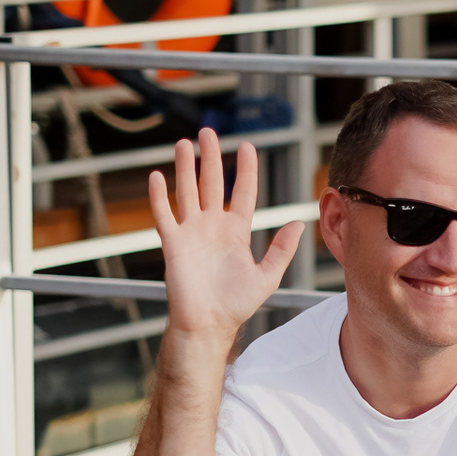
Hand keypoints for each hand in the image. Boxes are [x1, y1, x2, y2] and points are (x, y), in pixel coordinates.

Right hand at [147, 129, 305, 348]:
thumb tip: (299, 222)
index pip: (242, 192)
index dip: (245, 170)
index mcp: (236, 231)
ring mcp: (192, 232)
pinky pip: (164, 215)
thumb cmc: (238, 303)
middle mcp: (213, 226)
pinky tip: (157, 175)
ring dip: (184, 168)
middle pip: (211, 184)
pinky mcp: (173, 243)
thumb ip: (282, 248)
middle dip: (211, 158)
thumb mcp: (268, 274)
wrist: (210, 324)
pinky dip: (159, 196)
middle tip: (208, 132)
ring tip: (184, 143)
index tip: (248, 146)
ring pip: (187, 192)